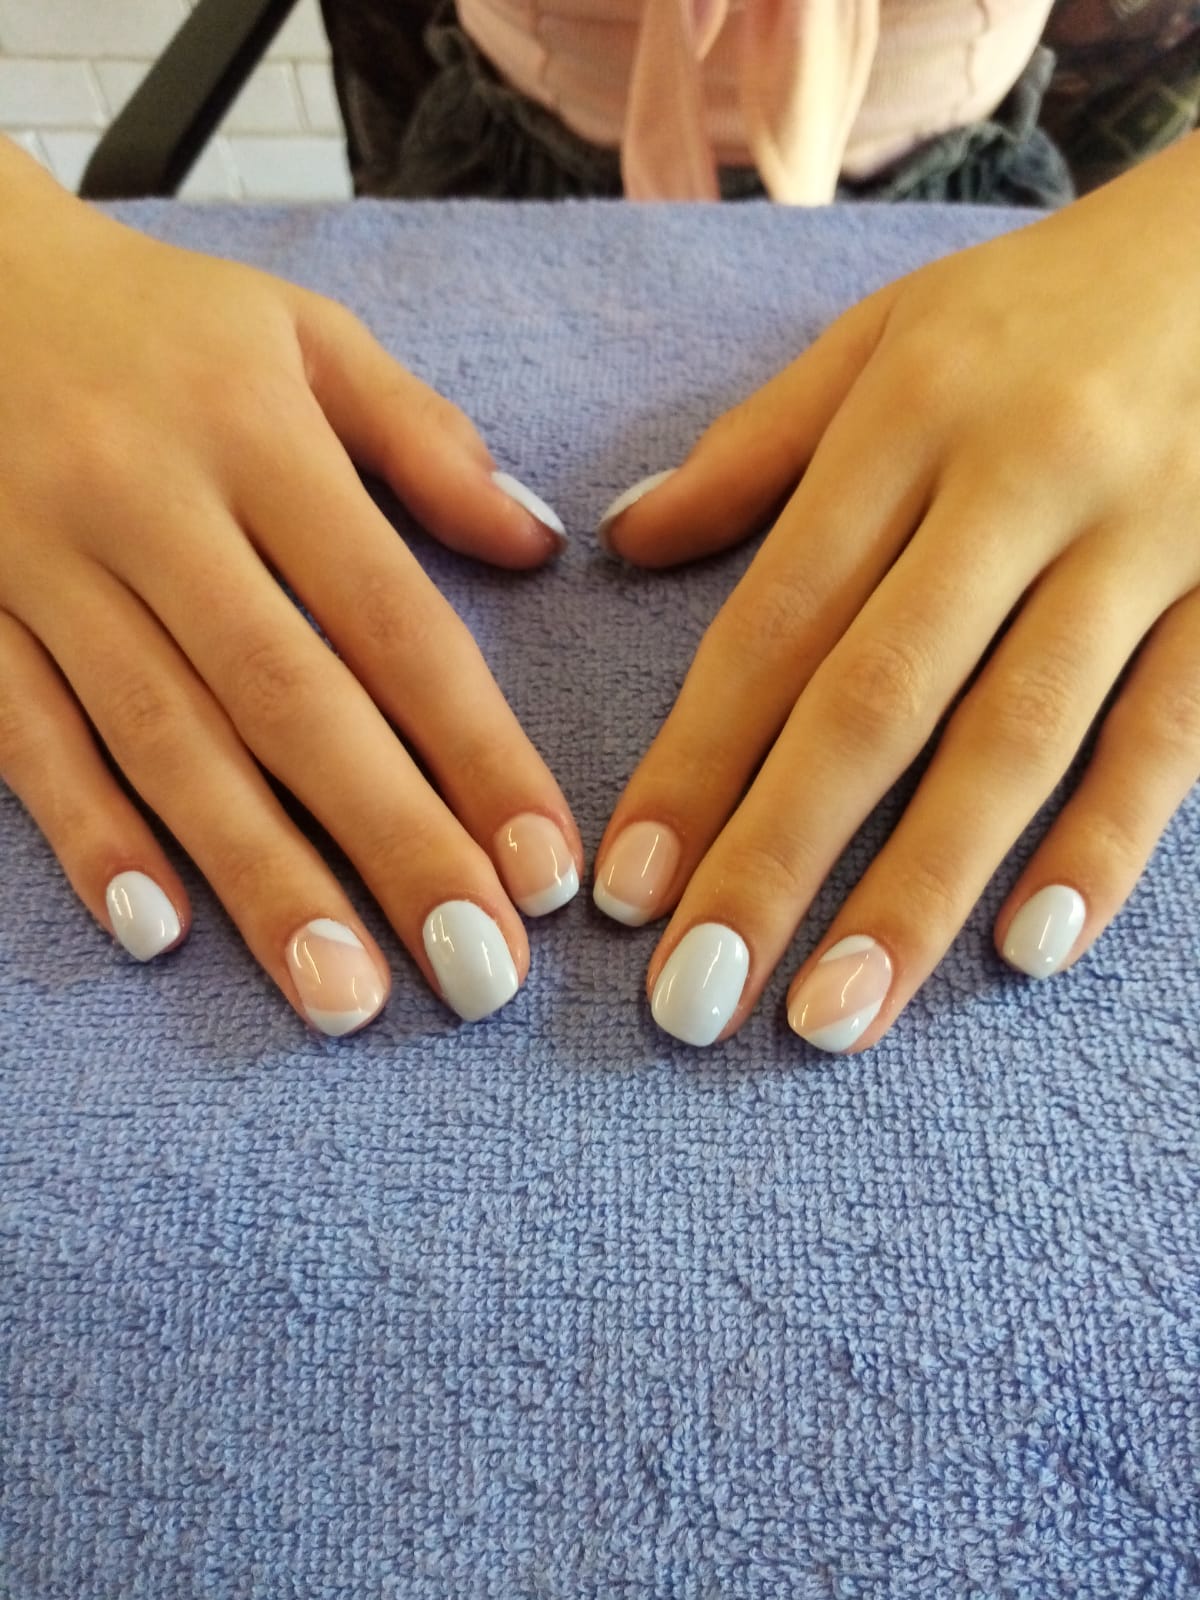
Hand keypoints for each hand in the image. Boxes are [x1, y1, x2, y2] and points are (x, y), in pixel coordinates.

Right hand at [0, 141, 579, 1035]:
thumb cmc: (157, 322)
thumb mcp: (304, 336)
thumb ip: (424, 440)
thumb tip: (540, 548)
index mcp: (255, 434)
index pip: (390, 617)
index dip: (475, 749)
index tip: (545, 867)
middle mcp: (150, 507)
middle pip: (289, 701)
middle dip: (392, 845)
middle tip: (476, 973)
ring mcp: (45, 568)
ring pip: (163, 741)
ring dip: (258, 878)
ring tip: (344, 997)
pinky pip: (25, 736)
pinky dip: (90, 834)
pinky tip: (159, 931)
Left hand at [593, 133, 1199, 1049]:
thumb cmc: (1046, 304)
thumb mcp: (887, 335)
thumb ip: (758, 448)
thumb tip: (626, 540)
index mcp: (907, 421)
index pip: (776, 622)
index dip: (695, 764)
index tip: (626, 889)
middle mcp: (1016, 487)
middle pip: (876, 700)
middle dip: (777, 859)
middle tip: (695, 1000)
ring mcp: (1142, 544)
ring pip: (1016, 739)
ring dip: (919, 888)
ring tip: (831, 1015)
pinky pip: (1171, 734)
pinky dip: (1104, 843)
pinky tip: (1030, 947)